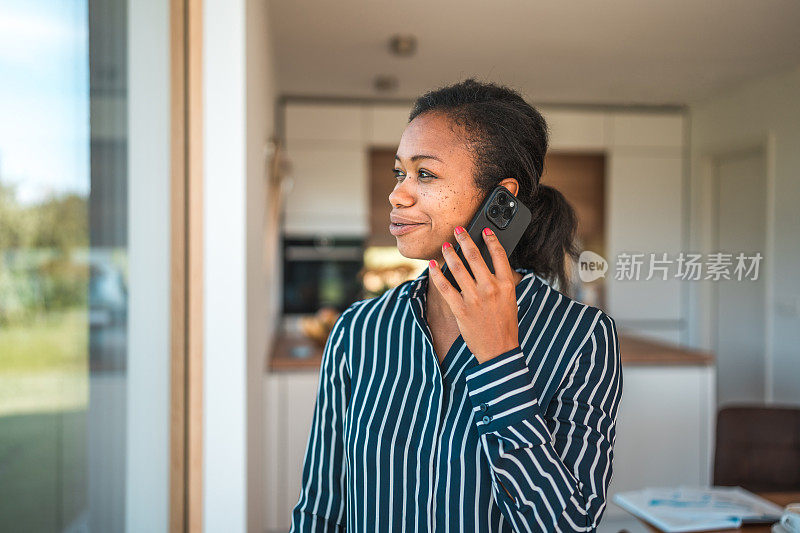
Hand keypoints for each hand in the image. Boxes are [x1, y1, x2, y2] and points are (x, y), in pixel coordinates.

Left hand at [428, 226, 519, 363]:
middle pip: (475, 257)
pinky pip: (445, 288)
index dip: (491, 239)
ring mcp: (474, 298)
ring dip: (449, 254)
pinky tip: (433, 266)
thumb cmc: (505, 324)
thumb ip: (502, 282)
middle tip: (458, 230)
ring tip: (445, 246)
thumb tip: (491, 265)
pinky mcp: (461, 309)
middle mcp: (491, 288)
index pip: (499, 255)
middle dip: (465, 240)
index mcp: (506, 284)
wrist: (499, 349)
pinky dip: (437, 275)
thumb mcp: (511, 299)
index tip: (484, 230)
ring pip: (458, 269)